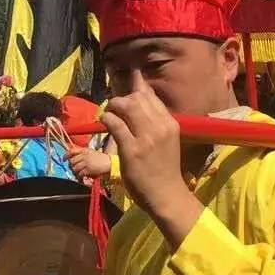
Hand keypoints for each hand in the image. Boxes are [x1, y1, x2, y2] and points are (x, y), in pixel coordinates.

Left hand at [68, 149, 111, 180]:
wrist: (109, 163)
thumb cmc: (101, 158)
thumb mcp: (91, 152)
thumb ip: (82, 153)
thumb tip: (73, 157)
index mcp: (84, 150)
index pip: (71, 151)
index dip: (66, 155)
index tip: (63, 159)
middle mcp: (84, 155)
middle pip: (72, 161)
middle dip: (71, 166)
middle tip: (74, 169)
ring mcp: (86, 163)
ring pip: (75, 168)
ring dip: (75, 172)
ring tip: (78, 173)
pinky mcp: (88, 169)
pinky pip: (80, 173)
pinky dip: (80, 176)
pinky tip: (82, 177)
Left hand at [102, 78, 202, 248]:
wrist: (167, 194)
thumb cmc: (164, 169)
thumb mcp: (166, 141)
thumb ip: (155, 122)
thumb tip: (139, 103)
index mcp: (170, 123)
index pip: (151, 96)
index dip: (137, 86)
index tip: (128, 80)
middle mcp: (160, 127)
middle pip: (138, 98)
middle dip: (122, 98)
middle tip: (115, 106)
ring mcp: (146, 138)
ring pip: (127, 106)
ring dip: (114, 106)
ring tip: (109, 113)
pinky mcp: (132, 149)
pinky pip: (115, 124)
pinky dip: (107, 119)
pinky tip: (104, 122)